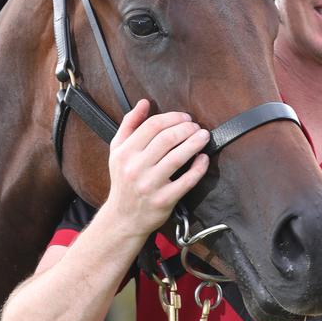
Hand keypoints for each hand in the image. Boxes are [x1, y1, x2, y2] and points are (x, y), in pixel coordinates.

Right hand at [106, 99, 210, 238]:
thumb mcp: (117, 150)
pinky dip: (198, 167)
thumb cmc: (123, 180)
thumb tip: (144, 102)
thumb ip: (129, 124)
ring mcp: (150, 184)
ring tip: (204, 136)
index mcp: (125, 152)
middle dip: (186, 128)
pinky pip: (187, 180)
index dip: (173, 118)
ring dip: (195, 143)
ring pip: (178, 157)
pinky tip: (203, 158)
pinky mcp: (164, 199)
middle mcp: (136, 167)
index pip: (153, 126)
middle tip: (196, 127)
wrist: (123, 218)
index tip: (185, 117)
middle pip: (167, 138)